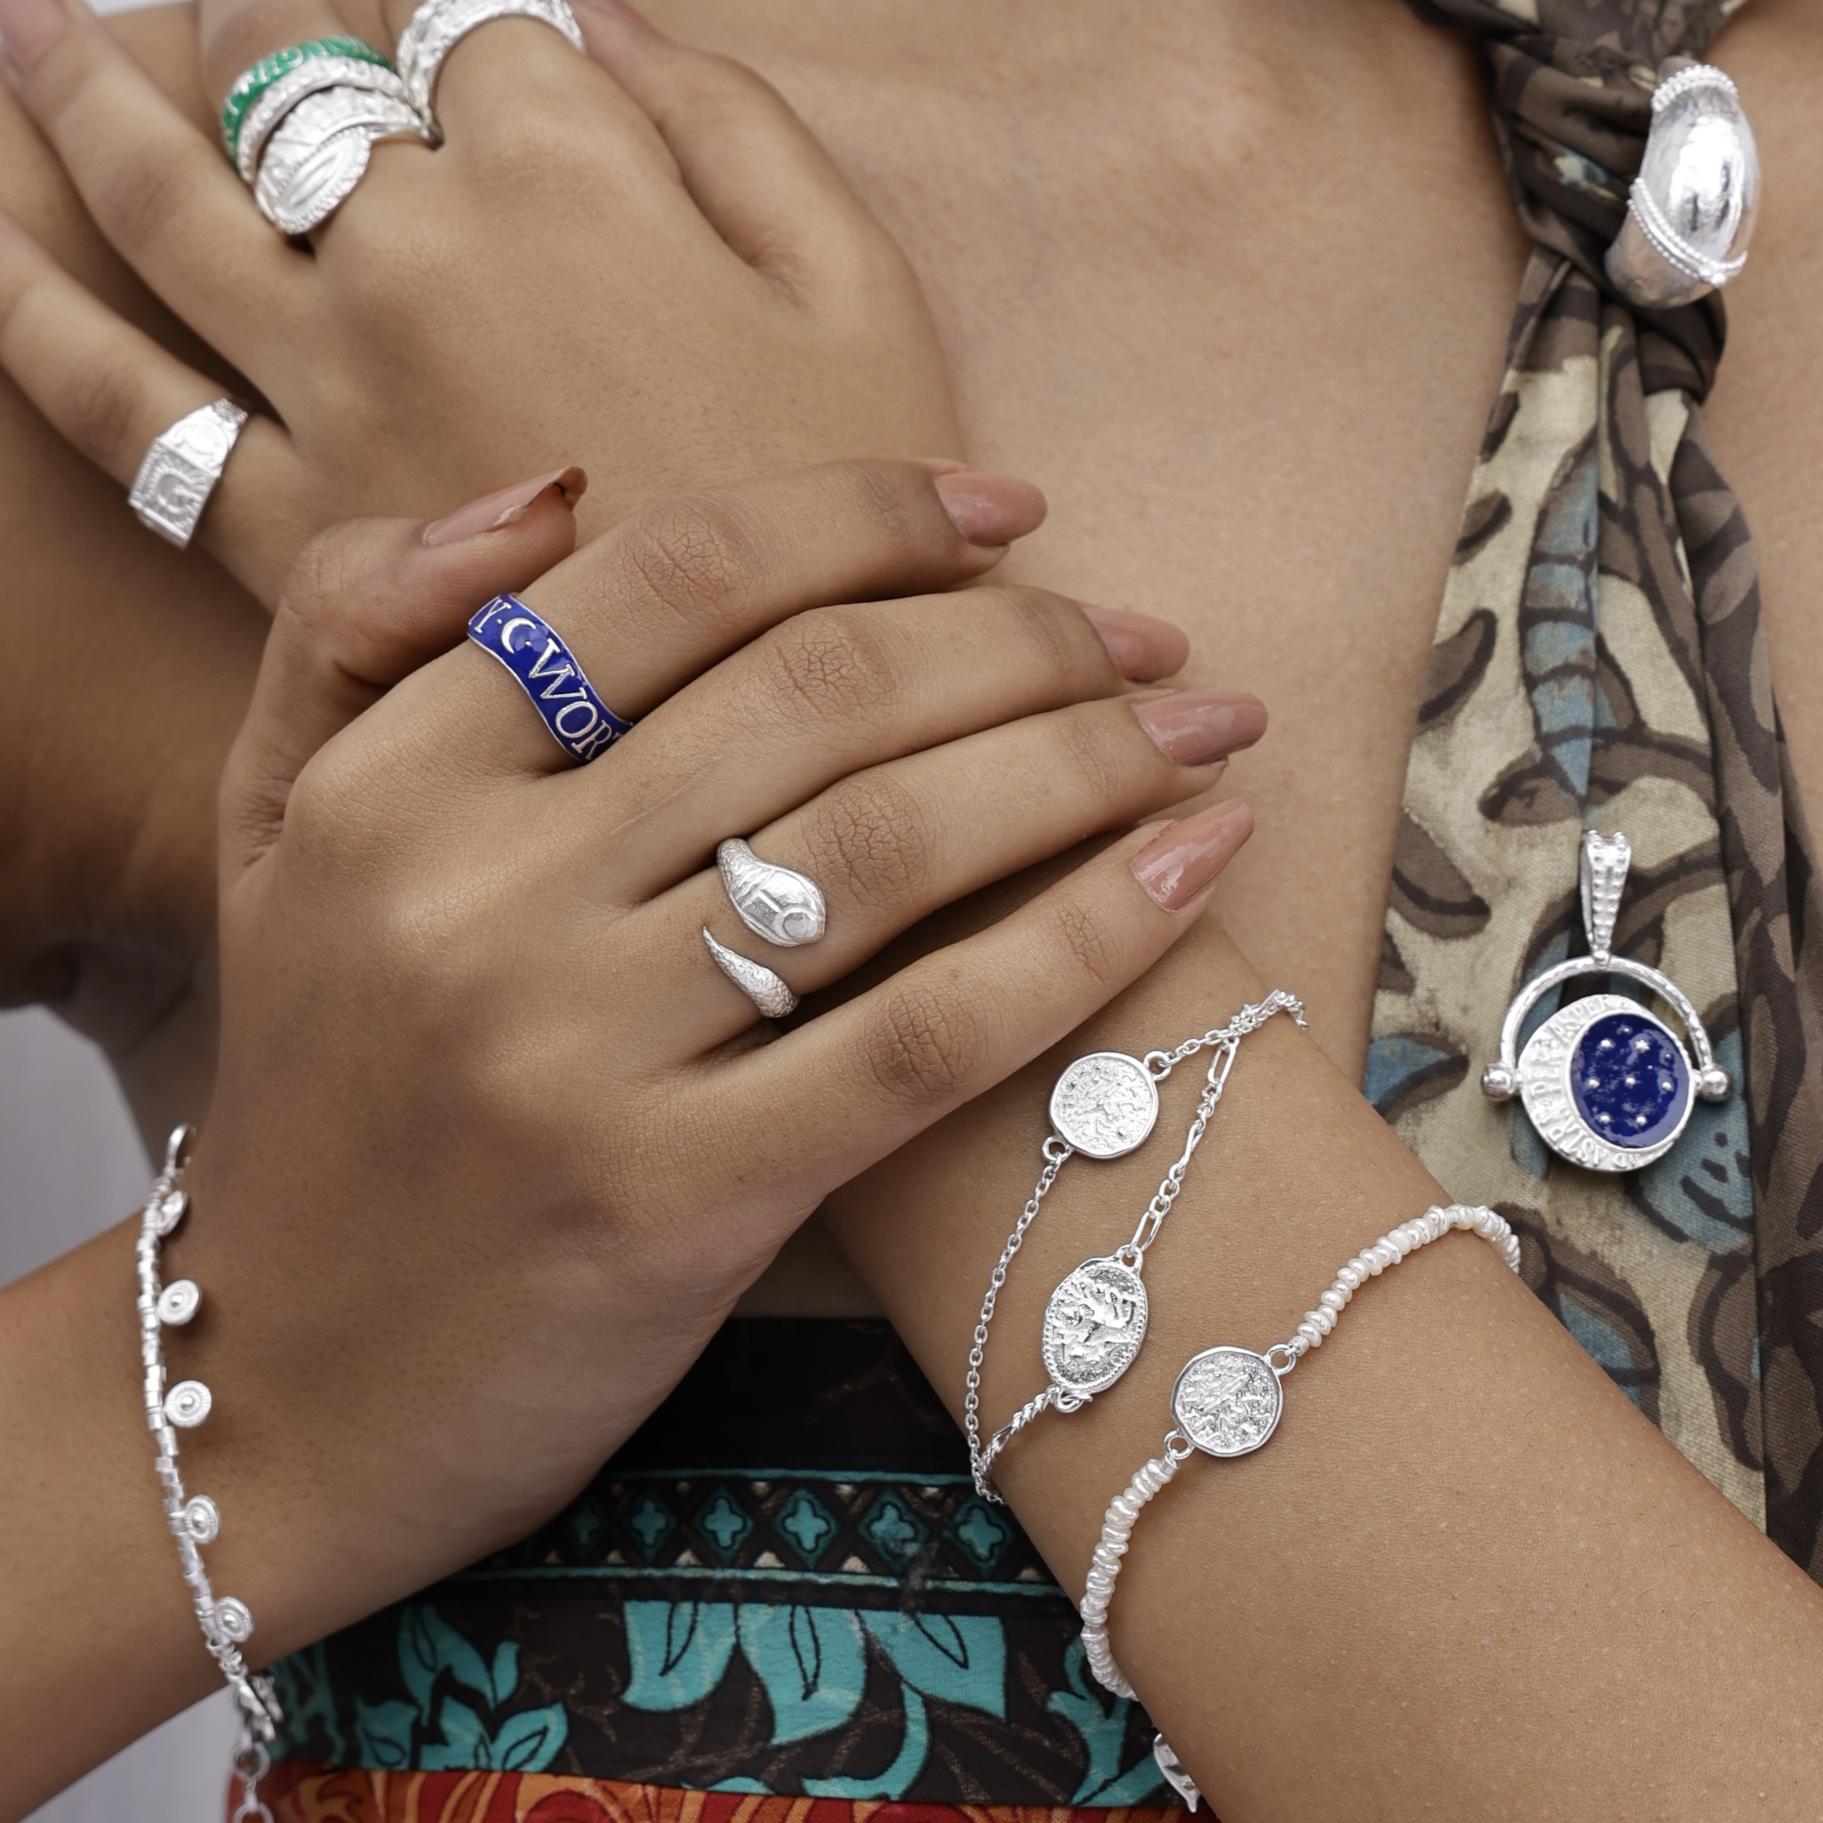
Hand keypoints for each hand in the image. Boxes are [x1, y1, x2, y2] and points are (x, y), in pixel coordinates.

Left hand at [0, 0, 957, 605]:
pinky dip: (32, 308)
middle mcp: (414, 255)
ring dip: (90, 101)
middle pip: (286, 71)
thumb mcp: (871, 297)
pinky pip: (115, 403)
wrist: (805, 748)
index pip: (469, 25)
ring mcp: (325, 386)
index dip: (464, 18)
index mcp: (571, 175)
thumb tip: (605, 23)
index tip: (462, 38)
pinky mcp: (279, 524)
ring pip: (160, 196)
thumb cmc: (860, 526)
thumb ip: (742, 133)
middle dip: (257, 11)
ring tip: (36, 39)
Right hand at [176, 455, 1261, 1642]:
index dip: (873, 513)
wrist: (277, 1393)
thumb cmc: (318, 1095)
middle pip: (820, 693)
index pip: (679, 574)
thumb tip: (556, 483)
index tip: (1009, 511)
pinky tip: (1195, 865)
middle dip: (1025, 636)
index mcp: (395, 780)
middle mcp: (482, 895)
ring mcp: (582, 1056)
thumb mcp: (274, 834)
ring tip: (1205, 728)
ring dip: (1088, 758)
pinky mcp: (679, 1204)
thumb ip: (359, 628)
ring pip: (893, 844)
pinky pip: (926, 1037)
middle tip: (1149, 636)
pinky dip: (1082, 938)